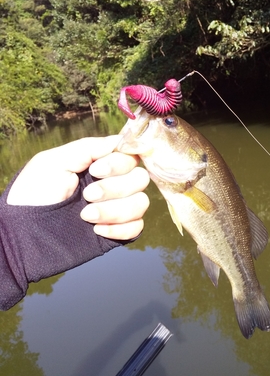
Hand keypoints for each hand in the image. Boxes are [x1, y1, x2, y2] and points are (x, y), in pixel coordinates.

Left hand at [7, 136, 149, 240]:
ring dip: (115, 210)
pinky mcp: (116, 233)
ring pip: (141, 203)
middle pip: (140, 179)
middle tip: (87, 195)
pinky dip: (119, 229)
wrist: (22, 235)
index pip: (130, 156)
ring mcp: (115, 210)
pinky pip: (137, 227)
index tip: (96, 170)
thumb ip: (88, 147)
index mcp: (98, 165)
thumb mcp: (54, 161)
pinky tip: (96, 230)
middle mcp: (111, 185)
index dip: (120, 162)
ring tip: (85, 216)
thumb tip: (118, 140)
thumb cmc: (31, 195)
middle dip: (115, 188)